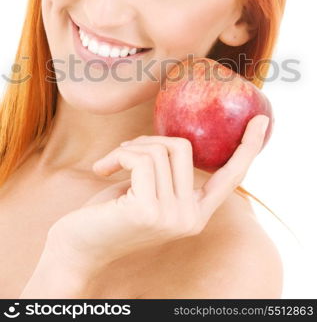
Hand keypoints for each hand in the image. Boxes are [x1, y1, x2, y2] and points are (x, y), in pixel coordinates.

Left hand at [45, 114, 268, 279]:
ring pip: (161, 150)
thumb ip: (168, 170)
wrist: (77, 245)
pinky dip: (118, 154)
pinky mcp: (149, 211)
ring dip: (130, 147)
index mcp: (196, 212)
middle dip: (149, 140)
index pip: (231, 177)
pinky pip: (141, 158)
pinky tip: (100, 169)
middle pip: (185, 147)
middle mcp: (192, 218)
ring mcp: (173, 217)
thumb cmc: (110, 210)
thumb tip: (177, 139)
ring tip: (110, 163)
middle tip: (124, 152)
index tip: (262, 121)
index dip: (248, 147)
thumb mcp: (147, 186)